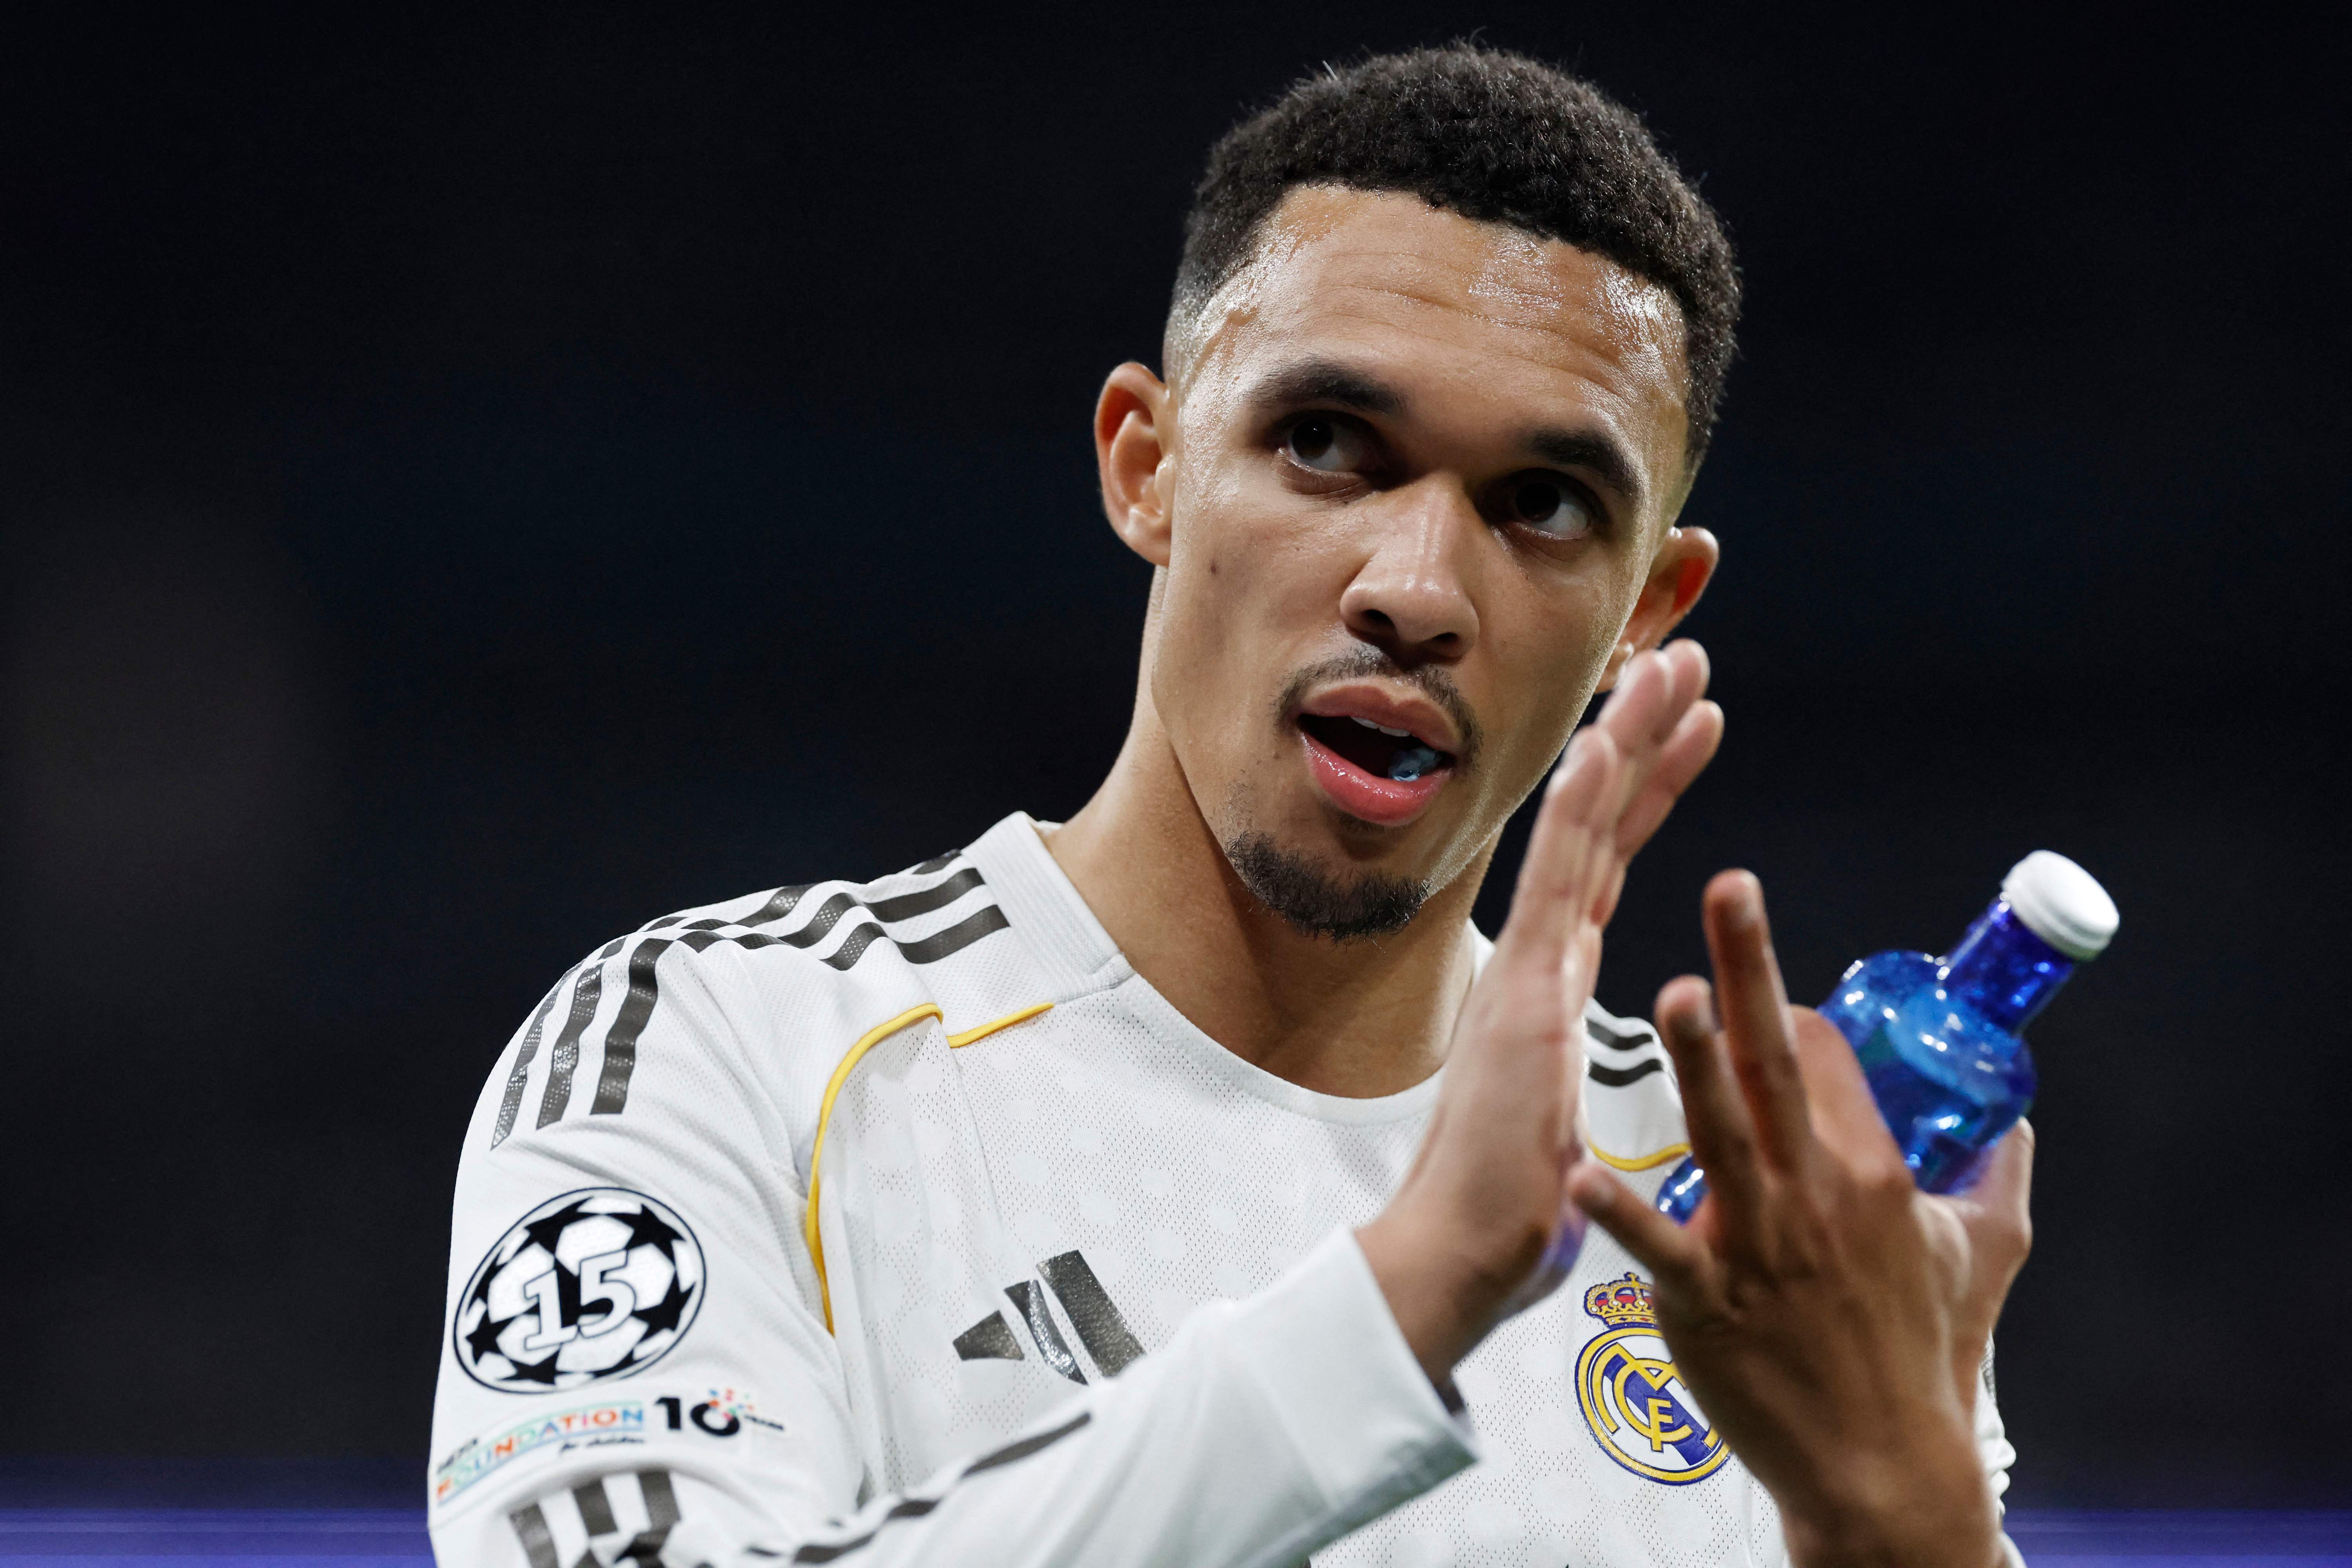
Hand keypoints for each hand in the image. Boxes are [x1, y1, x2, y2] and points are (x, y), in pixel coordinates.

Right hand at [1358, 641, 1722, 1382]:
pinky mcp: (1524, 995)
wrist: (1459, 1257)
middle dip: (1640, 738)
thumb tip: (1576, 1077)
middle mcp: (1537, 961)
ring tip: (1666, 672)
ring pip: (1578, 834)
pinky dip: (1579, 813)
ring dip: (1623, 747)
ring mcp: (1528, 971)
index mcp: (1551, 985)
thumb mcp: (1557, 1119)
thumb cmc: (1510, 1208)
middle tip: (1683, 660)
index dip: (1647, 789)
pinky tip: (1604, 752)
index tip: (1686, 726)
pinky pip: (1556, 886)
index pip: (1607, 863)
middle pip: (1596, 827)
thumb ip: (1565, 1077)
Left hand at [1567, 871, 2033, 1567]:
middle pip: (1778, 1065)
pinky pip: (1654, 1246)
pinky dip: (1617, 1211)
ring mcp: (1759, 1247)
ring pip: (1721, 1133)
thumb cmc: (1928, 1355)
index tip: (1769, 991)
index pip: (1826, 1060)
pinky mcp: (1705, 1302)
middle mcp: (1815, 1196)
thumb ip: (1999, 1178)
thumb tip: (2015, 1123)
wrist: (1884, 1464)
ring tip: (1670, 992)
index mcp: (1873, 1173)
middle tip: (1731, 890)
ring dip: (1695, 1061)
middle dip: (1753, 971)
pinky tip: (1575, 1175)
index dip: (1794, 1012)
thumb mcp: (1987, 1254)